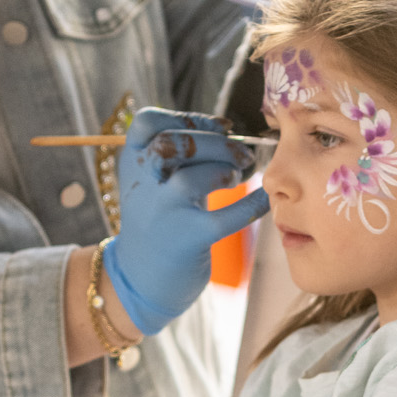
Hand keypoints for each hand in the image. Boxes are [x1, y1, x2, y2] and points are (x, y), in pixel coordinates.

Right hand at [103, 108, 269, 334]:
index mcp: (132, 163)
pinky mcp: (187, 240)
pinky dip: (252, 205)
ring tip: (239, 177)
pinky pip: (225, 218)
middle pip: (171, 144)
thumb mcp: (156, 180)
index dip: (187, 117)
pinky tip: (264, 200)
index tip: (221, 126)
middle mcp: (142, 186)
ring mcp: (162, 213)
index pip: (147, 123)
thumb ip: (183, 154)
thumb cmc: (160, 219)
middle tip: (242, 154)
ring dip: (225, 170)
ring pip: (192, 178)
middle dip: (214, 142)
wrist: (140, 279)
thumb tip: (230, 131)